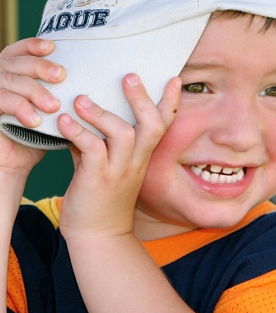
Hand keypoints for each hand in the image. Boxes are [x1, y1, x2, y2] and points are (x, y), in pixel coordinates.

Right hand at [0, 38, 65, 189]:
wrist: (16, 161)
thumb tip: (96, 79)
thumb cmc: (40, 132)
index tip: (53, 46)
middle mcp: (0, 78)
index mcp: (14, 71)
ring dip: (34, 91)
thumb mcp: (54, 108)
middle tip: (61, 75)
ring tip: (53, 106)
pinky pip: (0, 102)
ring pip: (10, 81)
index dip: (33, 44)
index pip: (19, 49)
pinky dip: (19, 109)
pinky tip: (35, 120)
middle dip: (39, 66)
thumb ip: (65, 92)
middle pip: (16, 61)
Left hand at [58, 74, 181, 240]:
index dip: (171, 102)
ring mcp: (119, 171)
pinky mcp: (98, 179)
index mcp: (142, 156)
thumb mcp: (106, 165)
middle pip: (152, 126)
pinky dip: (78, 132)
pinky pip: (92, 150)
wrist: (98, 236)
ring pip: (123, 134)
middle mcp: (136, 161)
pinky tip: (63, 121)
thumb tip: (81, 113)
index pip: (164, 125)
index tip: (174, 79)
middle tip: (130, 77)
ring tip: (81, 99)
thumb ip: (98, 140)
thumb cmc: (101, 197)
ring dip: (101, 113)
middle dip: (143, 99)